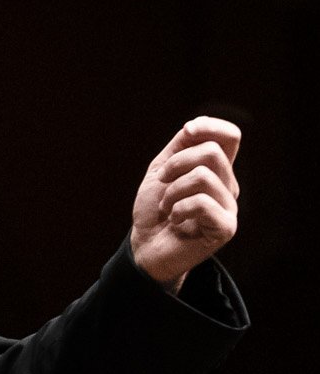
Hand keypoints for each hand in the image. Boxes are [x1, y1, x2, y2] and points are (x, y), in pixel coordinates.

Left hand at [130, 116, 240, 290]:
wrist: (144, 247)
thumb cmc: (153, 211)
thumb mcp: (160, 171)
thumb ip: (179, 147)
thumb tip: (194, 126)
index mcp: (216, 170)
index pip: (230, 136)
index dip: (210, 127)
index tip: (186, 132)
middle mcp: (228, 186)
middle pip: (211, 152)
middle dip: (175, 163)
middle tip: (162, 183)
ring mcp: (229, 207)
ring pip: (203, 176)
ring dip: (172, 191)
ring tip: (166, 207)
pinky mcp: (226, 228)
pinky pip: (202, 203)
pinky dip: (178, 209)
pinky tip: (175, 221)